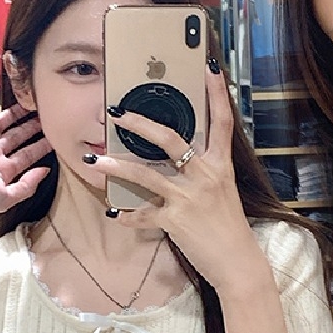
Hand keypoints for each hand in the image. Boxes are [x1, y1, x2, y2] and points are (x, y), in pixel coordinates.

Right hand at [0, 88, 53, 216]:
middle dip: (30, 127)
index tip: (54, 138)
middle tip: (45, 116)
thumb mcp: (6, 198)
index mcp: (2, 170)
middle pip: (16, 136)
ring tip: (27, 104)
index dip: (41, 146)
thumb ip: (27, 186)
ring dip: (12, 113)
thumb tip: (45, 172)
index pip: (27, 155)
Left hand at [92, 66, 266, 293]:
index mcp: (221, 167)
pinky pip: (143, 214)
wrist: (238, 263)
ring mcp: (189, 198)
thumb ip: (204, 174)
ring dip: (116, 167)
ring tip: (94, 159)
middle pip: (171, 139)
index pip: (222, 123)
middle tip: (118, 114)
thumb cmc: (230, 229)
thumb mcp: (223, 194)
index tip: (209, 69)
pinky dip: (128, 216)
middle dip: (141, 124)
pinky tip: (115, 215)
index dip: (217, 94)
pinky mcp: (175, 220)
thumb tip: (182, 160)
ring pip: (145, 174)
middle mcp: (206, 176)